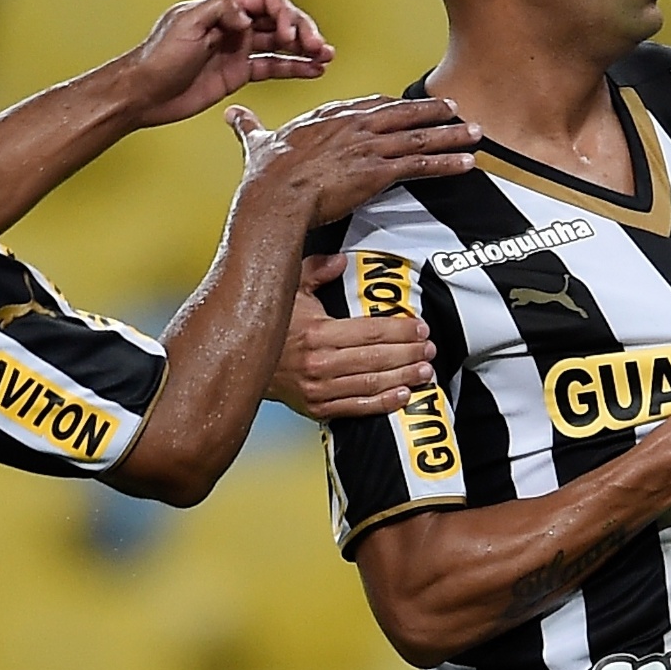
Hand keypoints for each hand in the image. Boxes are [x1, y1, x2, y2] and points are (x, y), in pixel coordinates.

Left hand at [127, 0, 334, 127]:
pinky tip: (314, 71)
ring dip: (305, 48)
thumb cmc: (159, 56)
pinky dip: (294, 68)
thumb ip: (219, 10)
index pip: (265, 0)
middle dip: (301, 30)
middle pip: (278, 19)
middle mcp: (233, 26)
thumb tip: (247, 18)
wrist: (142, 92)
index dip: (282, 13)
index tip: (286, 35)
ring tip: (327, 57)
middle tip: (317, 46)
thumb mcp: (185, 24)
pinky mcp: (237, 73)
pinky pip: (272, 67)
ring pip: (280, 44)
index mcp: (222, 9)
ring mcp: (237, 50)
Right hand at [227, 96, 480, 226]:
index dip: (393, 106)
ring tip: (474, 134)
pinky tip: (466, 163)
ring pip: (419, 136)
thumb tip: (232, 116)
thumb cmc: (264, 175)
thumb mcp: (256, 142)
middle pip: (402, 113)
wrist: (274, 196)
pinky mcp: (378, 171)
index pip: (369, 105)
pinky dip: (447, 163)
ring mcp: (368, 146)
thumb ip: (249, 127)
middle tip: (456, 110)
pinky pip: (421, 165)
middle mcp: (353, 125)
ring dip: (451, 135)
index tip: (409, 105)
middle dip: (432, 112)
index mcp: (329, 116)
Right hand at [269, 254, 436, 416]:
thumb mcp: (287, 288)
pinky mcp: (316, 408)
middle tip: (430, 348)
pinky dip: (383, 403)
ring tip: (425, 370)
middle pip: (376, 359)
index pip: (370, 332)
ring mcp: (318, 389)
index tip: (420, 327)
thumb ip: (315, 270)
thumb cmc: (269, 323)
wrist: (240, 362)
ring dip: (403, 377)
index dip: (399, 330)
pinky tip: (403, 395)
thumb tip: (341, 261)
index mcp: (316, 332)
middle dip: (409, 353)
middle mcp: (319, 363)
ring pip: (371, 384)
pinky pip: (357, 407)